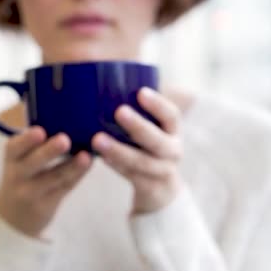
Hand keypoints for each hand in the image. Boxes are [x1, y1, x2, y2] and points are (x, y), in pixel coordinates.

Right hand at [0, 127, 92, 237]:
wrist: (13, 218)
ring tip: (86, 156)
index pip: (15, 147)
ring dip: (71, 166)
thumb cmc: (22, 177)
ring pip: (54, 177)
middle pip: (33, 163)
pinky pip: (65, 187)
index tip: (40, 131)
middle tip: (64, 139)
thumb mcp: (18, 160)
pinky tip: (89, 163)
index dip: (26, 140)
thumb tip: (47, 105)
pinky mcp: (46, 205)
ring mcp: (31, 192)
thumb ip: (33, 140)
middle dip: (49, 151)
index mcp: (12, 158)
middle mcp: (18, 175)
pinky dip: (78, 174)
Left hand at [92, 87, 186, 214]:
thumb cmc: (145, 148)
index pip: (171, 115)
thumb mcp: (147, 129)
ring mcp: (163, 171)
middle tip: (119, 111)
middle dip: (139, 126)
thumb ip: (134, 111)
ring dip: (120, 150)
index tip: (140, 92)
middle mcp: (172, 151)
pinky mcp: (151, 188)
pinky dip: (117, 166)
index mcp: (172, 131)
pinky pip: (133, 176)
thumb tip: (98, 80)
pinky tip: (101, 158)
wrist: (159, 190)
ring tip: (97, 139)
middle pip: (158, 140)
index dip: (158, 104)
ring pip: (143, 161)